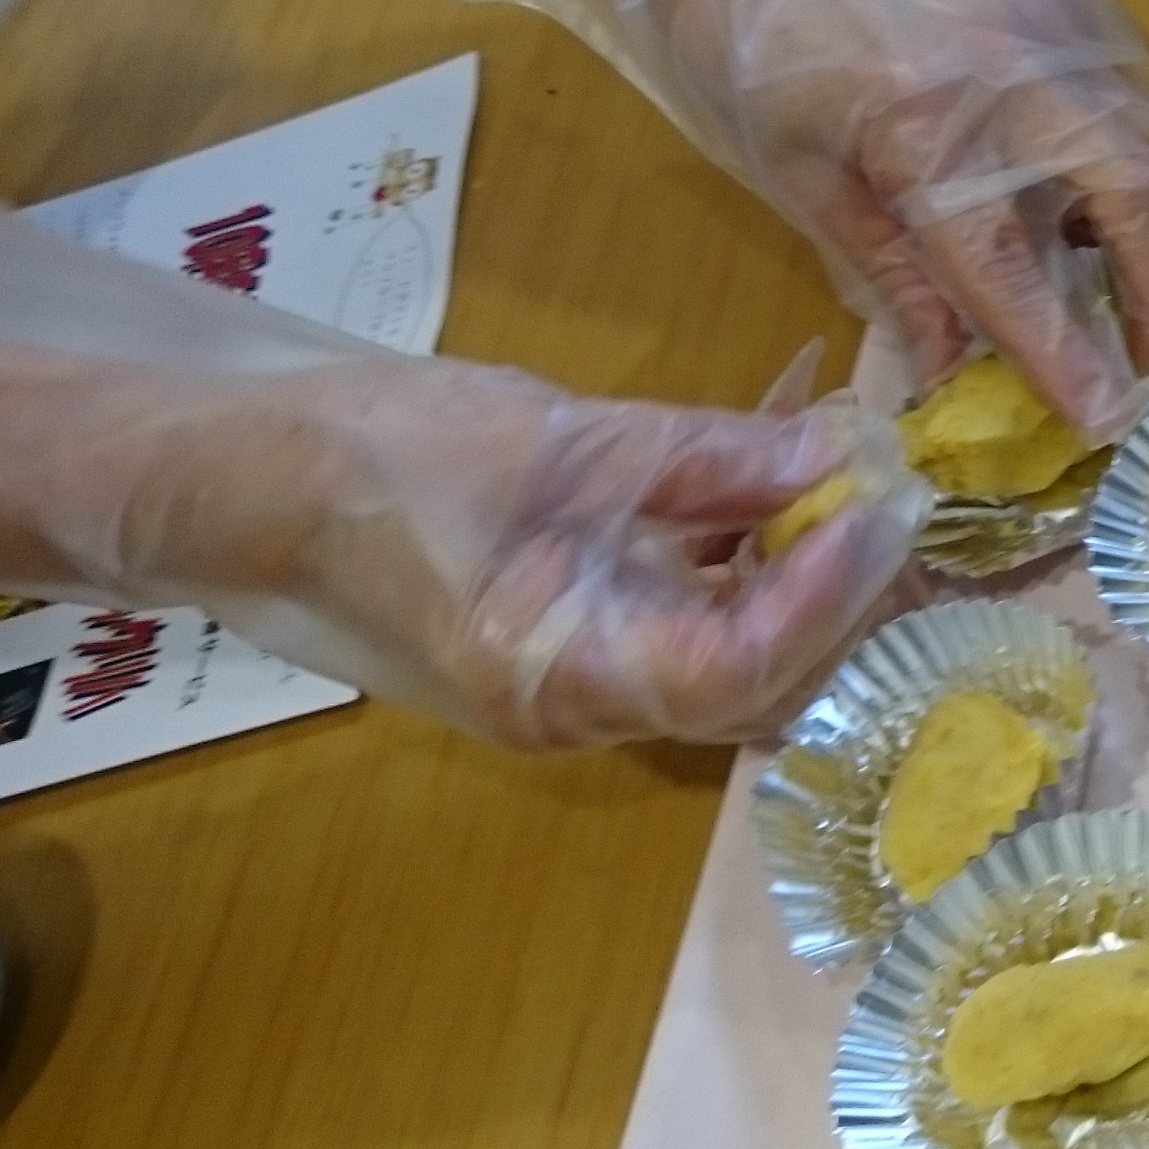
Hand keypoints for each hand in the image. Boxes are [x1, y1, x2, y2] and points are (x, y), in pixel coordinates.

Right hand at [0, 342, 924, 750]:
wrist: (248, 480)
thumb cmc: (377, 455)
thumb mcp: (560, 437)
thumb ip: (709, 456)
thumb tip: (837, 452)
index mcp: (557, 674)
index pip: (738, 667)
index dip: (826, 592)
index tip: (882, 506)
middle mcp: (578, 710)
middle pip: (756, 682)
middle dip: (838, 594)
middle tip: (900, 499)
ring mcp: (577, 689)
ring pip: (734, 661)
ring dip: (804, 583)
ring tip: (863, 492)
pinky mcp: (575, 650)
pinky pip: (690, 629)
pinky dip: (747, 571)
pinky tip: (788, 496)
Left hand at [579, 0, 1148, 437]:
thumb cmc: (751, 48)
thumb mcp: (801, 178)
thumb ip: (893, 273)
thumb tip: (954, 368)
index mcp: (926, 130)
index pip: (1014, 270)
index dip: (1063, 353)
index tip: (1106, 416)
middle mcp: (1017, 76)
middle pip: (1135, 196)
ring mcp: (1061, 28)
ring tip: (1142, 293)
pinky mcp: (1078, 1)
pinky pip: (1138, 96)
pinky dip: (1138, 157)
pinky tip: (1106, 194)